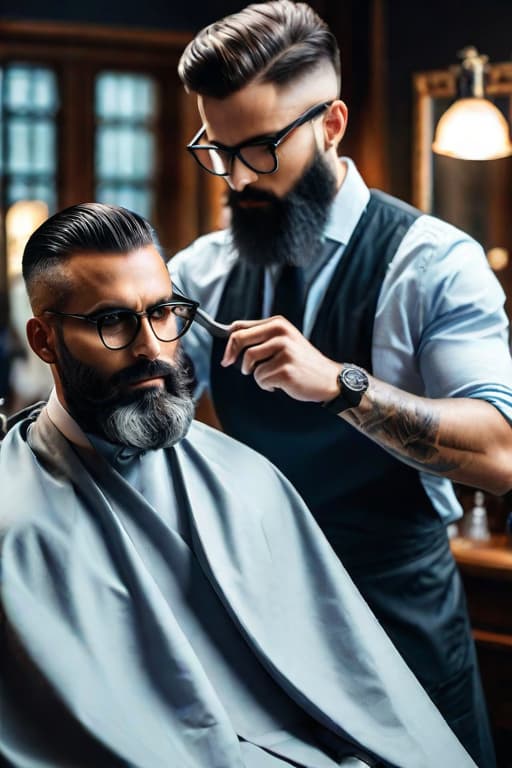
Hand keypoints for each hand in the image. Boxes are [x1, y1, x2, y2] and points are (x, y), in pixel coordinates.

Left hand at [221, 315, 340, 402]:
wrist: (328, 379)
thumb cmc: (302, 362)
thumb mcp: (284, 340)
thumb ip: (261, 336)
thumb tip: (230, 336)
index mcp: (278, 323)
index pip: (241, 327)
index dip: (230, 342)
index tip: (227, 356)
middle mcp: (280, 333)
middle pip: (240, 340)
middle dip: (233, 356)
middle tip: (238, 368)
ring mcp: (284, 350)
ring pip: (250, 364)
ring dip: (256, 375)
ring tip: (272, 376)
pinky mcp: (285, 369)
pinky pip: (261, 379)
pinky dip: (267, 385)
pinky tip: (281, 383)